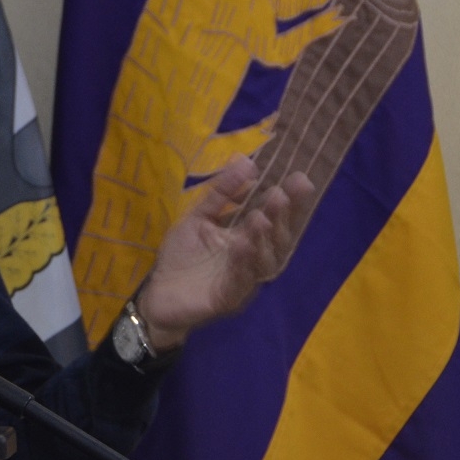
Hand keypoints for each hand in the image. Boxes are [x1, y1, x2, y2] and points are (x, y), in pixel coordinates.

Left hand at [136, 154, 312, 349]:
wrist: (158, 295)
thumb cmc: (182, 256)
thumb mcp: (199, 217)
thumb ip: (221, 193)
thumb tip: (246, 160)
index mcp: (249, 238)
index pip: (275, 217)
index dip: (290, 201)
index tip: (301, 178)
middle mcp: (253, 259)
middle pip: (276, 239)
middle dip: (281, 217)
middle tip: (281, 195)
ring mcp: (243, 280)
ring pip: (262, 261)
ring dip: (263, 239)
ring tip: (261, 218)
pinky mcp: (228, 298)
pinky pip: (240, 281)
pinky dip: (244, 263)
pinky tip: (243, 245)